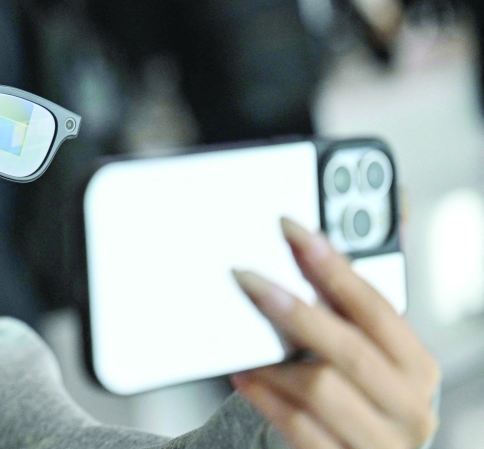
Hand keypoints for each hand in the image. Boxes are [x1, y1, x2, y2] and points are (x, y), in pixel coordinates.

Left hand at [231, 218, 438, 448]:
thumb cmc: (357, 397)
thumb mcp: (361, 355)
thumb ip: (341, 310)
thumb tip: (303, 248)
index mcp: (416, 366)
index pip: (376, 308)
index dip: (333, 267)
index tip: (292, 231)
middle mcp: (410, 407)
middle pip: (348, 348)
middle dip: (294, 309)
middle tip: (247, 278)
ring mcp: (382, 443)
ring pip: (322, 388)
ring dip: (275, 362)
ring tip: (243, 344)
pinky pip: (300, 428)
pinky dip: (267, 398)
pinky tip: (244, 376)